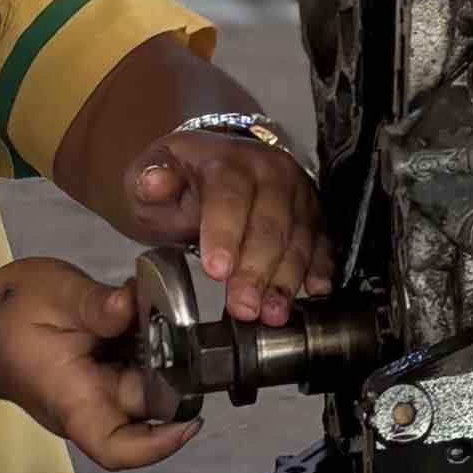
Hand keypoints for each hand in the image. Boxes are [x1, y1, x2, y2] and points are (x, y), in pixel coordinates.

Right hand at [0, 259, 199, 470]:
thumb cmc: (8, 315)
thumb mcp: (51, 296)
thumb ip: (93, 303)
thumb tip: (131, 303)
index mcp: (76, 400)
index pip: (117, 448)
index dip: (159, 446)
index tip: (193, 420)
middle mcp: (94, 405)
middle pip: (150, 410)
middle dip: (178, 374)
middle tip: (192, 330)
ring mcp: (102, 392)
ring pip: (152, 384)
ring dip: (168, 352)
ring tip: (167, 311)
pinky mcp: (108, 375)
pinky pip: (143, 365)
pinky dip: (154, 340)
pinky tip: (150, 308)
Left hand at [126, 127, 332, 323]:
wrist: (208, 167)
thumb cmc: (181, 178)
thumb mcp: (152, 174)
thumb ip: (150, 180)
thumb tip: (154, 182)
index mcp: (229, 160)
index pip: (229, 195)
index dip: (224, 233)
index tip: (217, 270)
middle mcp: (270, 172)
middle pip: (269, 222)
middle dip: (257, 269)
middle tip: (244, 306)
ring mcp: (296, 193)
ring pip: (298, 236)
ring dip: (287, 278)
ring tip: (272, 312)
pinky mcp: (312, 214)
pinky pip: (322, 241)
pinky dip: (321, 267)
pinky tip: (316, 290)